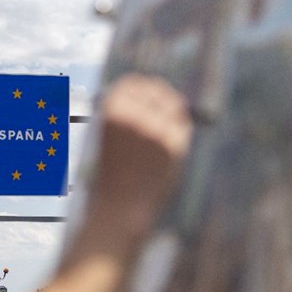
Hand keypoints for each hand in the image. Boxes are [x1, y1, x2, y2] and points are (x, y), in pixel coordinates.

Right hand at [84, 74, 192, 255]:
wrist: (119, 208)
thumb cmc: (112, 175)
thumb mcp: (109, 136)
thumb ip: (128, 112)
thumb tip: (154, 90)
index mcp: (110, 111)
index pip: (133, 83)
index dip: (143, 88)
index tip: (149, 92)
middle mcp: (133, 115)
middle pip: (157, 90)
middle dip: (161, 97)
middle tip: (165, 108)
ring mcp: (155, 129)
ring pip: (174, 106)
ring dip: (172, 114)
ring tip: (162, 134)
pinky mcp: (173, 145)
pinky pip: (182, 126)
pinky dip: (179, 131)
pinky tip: (169, 146)